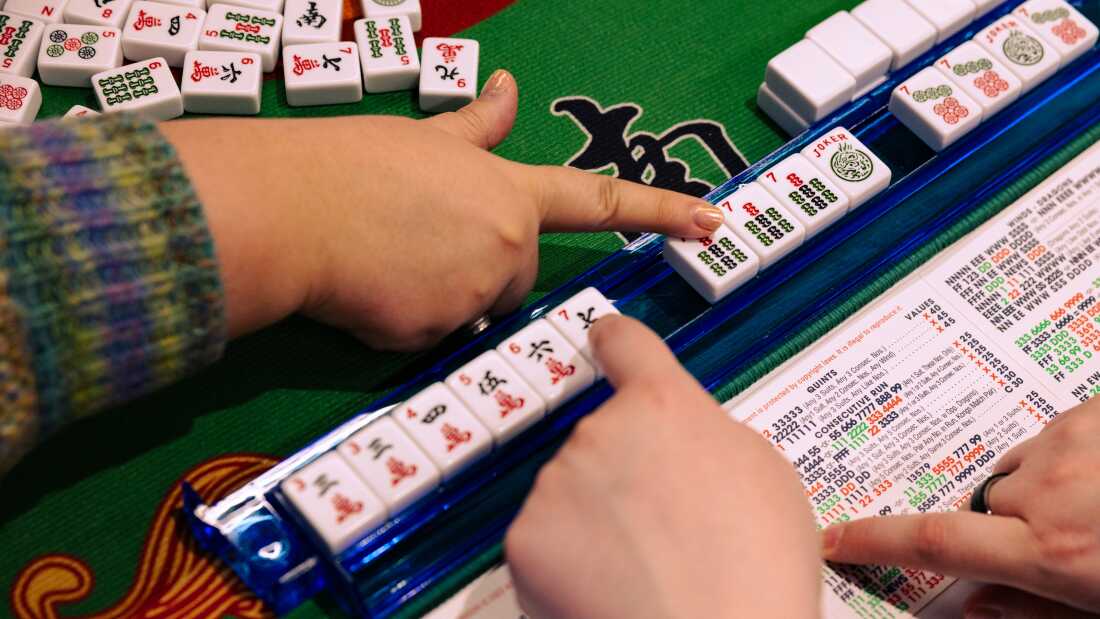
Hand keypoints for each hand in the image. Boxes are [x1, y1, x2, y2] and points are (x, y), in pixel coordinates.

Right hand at [161, 70, 724, 349]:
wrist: (293, 210)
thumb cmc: (355, 164)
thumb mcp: (427, 137)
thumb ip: (477, 126)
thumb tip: (509, 84)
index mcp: (509, 192)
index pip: (598, 200)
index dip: (659, 209)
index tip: (712, 220)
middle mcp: (506, 243)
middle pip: (517, 277)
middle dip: (481, 269)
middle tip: (418, 244)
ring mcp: (475, 292)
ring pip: (472, 310)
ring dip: (441, 296)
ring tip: (388, 261)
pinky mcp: (436, 334)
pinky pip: (432, 337)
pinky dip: (407, 322)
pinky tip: (373, 291)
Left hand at [505, 316, 820, 618]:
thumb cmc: (755, 570)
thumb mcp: (763, 475)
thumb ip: (709, 435)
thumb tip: (684, 442)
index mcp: (664, 405)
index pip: (626, 343)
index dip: (615, 342)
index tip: (604, 342)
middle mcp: (601, 430)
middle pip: (602, 438)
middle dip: (623, 473)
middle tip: (664, 526)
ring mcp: (556, 483)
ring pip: (571, 492)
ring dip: (594, 521)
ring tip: (646, 566)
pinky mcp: (524, 537)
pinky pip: (543, 540)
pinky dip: (565, 565)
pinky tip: (609, 586)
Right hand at [822, 398, 1099, 616]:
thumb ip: (1037, 609)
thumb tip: (976, 608)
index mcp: (1054, 552)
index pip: (937, 544)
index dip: (876, 541)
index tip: (834, 539)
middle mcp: (1048, 492)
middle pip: (986, 502)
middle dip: (1008, 520)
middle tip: (1068, 537)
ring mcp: (1067, 445)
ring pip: (1022, 467)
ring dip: (1046, 486)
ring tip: (1099, 504)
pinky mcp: (1087, 414)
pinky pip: (1057, 436)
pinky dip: (1075, 456)